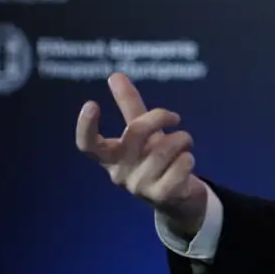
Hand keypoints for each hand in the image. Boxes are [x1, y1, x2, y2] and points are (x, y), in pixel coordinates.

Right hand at [76, 72, 207, 234]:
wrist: (177, 198)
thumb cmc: (155, 159)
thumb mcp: (142, 133)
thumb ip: (129, 105)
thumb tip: (115, 75)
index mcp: (111, 156)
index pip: (88, 145)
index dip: (86, 126)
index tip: (91, 104)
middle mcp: (120, 173)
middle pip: (136, 131)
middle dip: (160, 116)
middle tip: (174, 117)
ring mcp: (140, 187)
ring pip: (167, 146)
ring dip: (183, 139)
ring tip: (184, 145)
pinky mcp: (162, 196)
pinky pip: (182, 164)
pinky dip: (189, 158)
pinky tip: (186, 163)